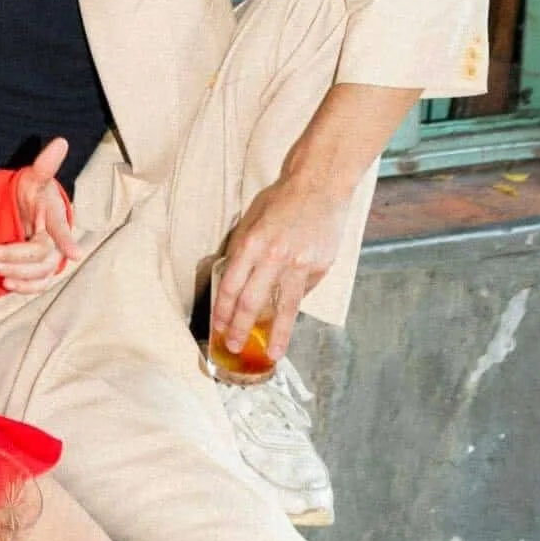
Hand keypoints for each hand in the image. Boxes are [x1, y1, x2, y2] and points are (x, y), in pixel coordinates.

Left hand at [0, 138, 80, 292]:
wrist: (29, 212)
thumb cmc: (32, 192)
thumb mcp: (33, 177)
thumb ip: (45, 164)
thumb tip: (61, 141)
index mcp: (55, 216)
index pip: (60, 228)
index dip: (67, 240)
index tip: (75, 254)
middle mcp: (56, 241)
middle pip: (40, 255)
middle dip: (11, 257)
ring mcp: (51, 259)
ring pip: (38, 273)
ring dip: (13, 273)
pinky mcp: (43, 272)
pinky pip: (38, 285)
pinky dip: (24, 287)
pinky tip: (5, 283)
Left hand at [210, 171, 350, 361]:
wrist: (319, 186)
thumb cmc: (281, 200)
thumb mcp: (252, 219)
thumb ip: (243, 250)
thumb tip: (237, 281)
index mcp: (252, 243)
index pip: (231, 285)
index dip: (223, 310)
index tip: (219, 326)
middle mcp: (274, 257)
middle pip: (252, 302)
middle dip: (240, 328)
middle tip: (234, 346)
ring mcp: (300, 264)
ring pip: (284, 309)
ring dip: (275, 335)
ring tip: (270, 354)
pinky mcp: (320, 268)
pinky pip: (302, 292)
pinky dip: (293, 305)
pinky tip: (287, 317)